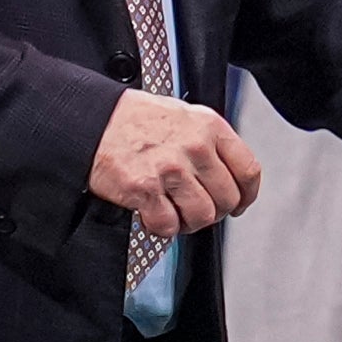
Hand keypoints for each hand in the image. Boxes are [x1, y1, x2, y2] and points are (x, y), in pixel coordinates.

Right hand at [88, 90, 260, 237]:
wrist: (93, 120)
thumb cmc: (134, 118)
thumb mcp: (183, 114)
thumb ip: (209, 140)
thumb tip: (227, 171)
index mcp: (209, 126)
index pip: (248, 170)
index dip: (246, 195)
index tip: (239, 203)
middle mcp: (194, 147)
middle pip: (227, 199)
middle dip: (214, 211)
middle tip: (197, 208)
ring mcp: (170, 169)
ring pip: (202, 216)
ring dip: (189, 222)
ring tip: (175, 213)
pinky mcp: (145, 189)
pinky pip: (168, 225)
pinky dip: (162, 227)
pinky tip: (153, 214)